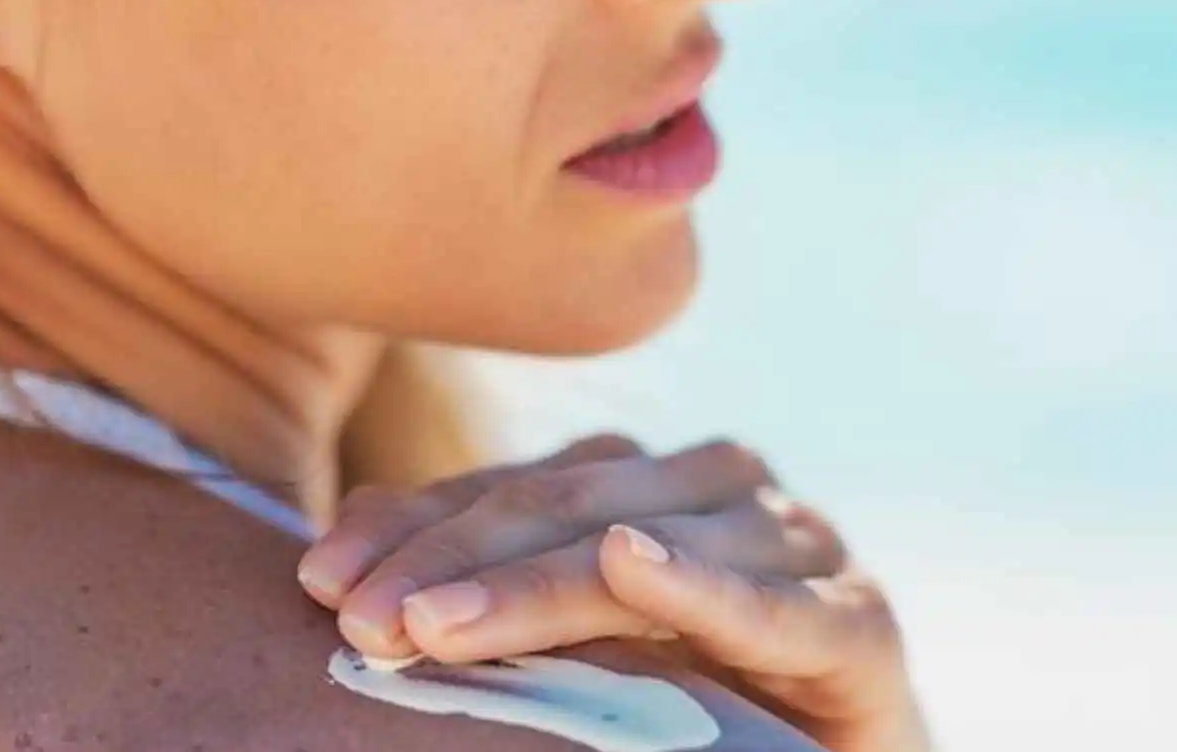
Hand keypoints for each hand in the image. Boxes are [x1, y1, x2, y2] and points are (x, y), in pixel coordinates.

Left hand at [298, 434, 932, 751]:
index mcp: (651, 479)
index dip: (413, 522)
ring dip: (534, 585)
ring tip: (437, 622)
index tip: (318, 575)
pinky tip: (633, 565)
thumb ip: (496, 581)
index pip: (511, 485)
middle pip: (564, 504)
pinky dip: (702, 586)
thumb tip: (350, 542)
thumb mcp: (585, 638)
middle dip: (449, 558)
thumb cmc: (709, 695)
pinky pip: (773, 607)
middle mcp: (719, 489)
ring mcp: (794, 544)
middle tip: (357, 619)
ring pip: (645, 546)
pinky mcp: (858, 622)